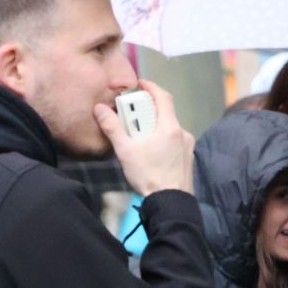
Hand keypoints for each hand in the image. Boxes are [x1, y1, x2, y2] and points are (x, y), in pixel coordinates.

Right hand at [93, 80, 195, 196]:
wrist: (170, 203)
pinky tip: (150, 152)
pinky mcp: (187, 158)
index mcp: (169, 127)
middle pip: (165, 113)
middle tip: (131, 113)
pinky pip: (173, 141)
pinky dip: (161, 139)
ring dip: (154, 126)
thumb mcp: (125, 150)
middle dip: (147, 110)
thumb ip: (112, 128)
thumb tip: (100, 108)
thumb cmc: (148, 175)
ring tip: (138, 136)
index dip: (151, 87)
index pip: (163, 97)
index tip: (139, 84)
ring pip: (169, 128)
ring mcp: (187, 146)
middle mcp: (182, 133)